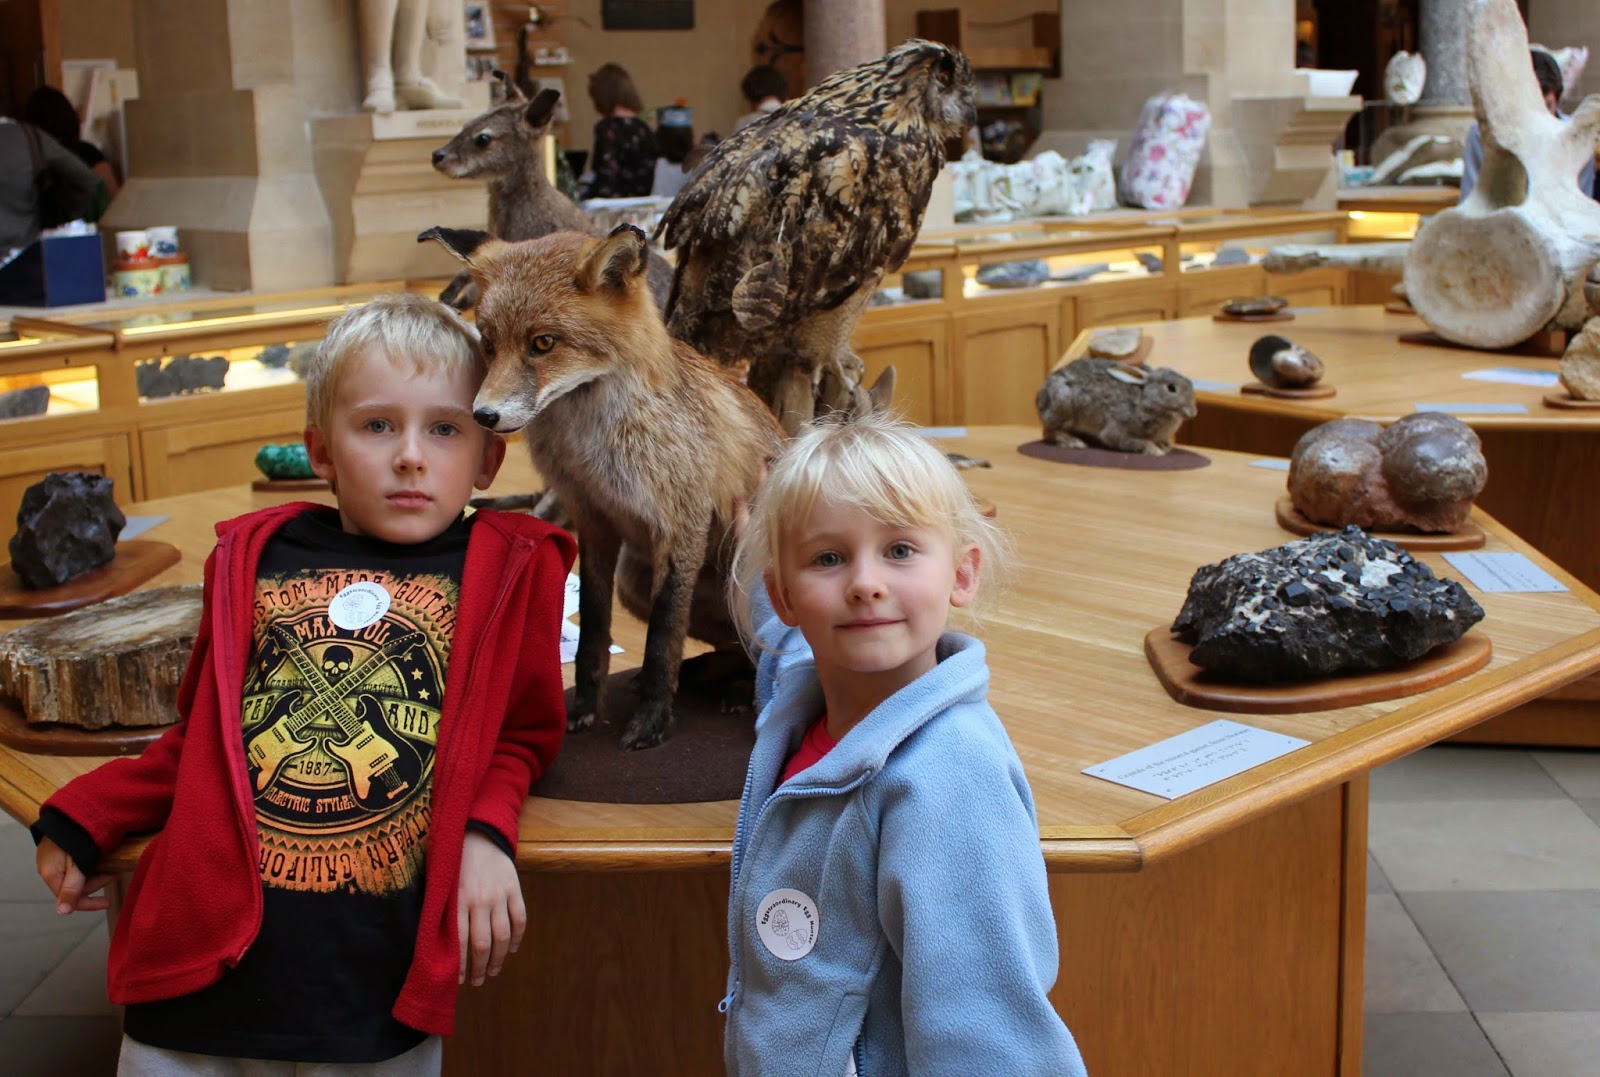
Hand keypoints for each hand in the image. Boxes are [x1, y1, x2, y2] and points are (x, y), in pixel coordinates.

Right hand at [36, 838, 113, 914]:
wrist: (68, 809)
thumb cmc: (74, 836)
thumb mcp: (76, 864)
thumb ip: (72, 887)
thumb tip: (62, 912)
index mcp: (50, 875)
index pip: (70, 899)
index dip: (89, 903)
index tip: (107, 903)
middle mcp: (50, 869)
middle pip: (75, 887)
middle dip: (96, 882)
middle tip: (114, 872)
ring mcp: (55, 860)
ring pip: (78, 876)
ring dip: (96, 873)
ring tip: (111, 864)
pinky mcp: (61, 851)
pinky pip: (77, 865)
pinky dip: (91, 865)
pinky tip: (102, 859)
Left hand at [456, 829, 525, 986]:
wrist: (479, 835)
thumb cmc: (456, 864)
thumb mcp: (444, 887)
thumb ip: (445, 912)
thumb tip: (439, 946)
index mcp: (458, 901)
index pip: (459, 941)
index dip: (460, 965)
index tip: (459, 981)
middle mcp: (480, 900)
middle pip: (483, 944)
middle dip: (481, 967)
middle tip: (479, 981)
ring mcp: (499, 895)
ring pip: (502, 936)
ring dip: (499, 959)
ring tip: (494, 971)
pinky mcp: (514, 889)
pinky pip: (519, 918)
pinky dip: (517, 937)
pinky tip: (511, 949)